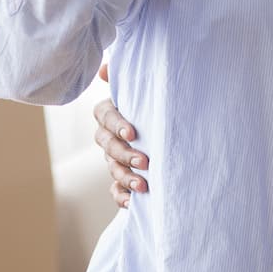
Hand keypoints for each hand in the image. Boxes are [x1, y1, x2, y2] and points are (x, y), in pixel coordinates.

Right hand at [94, 62, 147, 207]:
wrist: (168, 133)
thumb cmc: (154, 104)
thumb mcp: (146, 90)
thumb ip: (129, 79)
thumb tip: (104, 68)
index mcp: (110, 112)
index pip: (106, 116)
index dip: (117, 125)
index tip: (133, 133)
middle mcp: (108, 136)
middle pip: (107, 145)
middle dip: (125, 154)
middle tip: (144, 161)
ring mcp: (113, 159)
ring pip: (112, 168)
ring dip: (126, 177)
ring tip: (143, 185)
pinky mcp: (121, 179)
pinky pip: (115, 190)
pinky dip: (121, 196)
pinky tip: (132, 203)